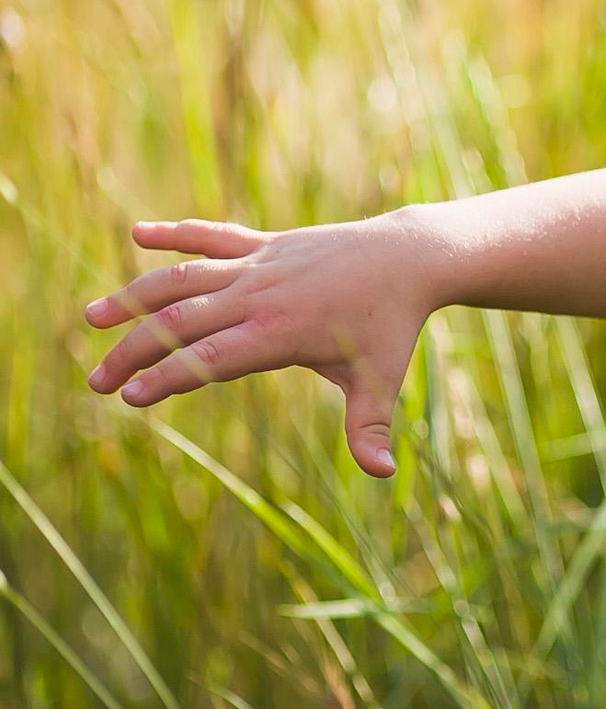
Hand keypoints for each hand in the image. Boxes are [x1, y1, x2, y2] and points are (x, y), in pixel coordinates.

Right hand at [82, 215, 438, 478]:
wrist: (409, 257)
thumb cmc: (391, 324)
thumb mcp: (382, 378)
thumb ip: (369, 427)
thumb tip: (382, 474)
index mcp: (281, 332)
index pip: (212, 357)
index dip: (170, 377)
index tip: (132, 397)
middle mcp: (260, 294)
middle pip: (182, 321)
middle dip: (134, 352)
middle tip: (96, 382)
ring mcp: (259, 264)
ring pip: (184, 277)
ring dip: (135, 295)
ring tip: (92, 317)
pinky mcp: (265, 243)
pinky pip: (213, 236)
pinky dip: (176, 233)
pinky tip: (138, 234)